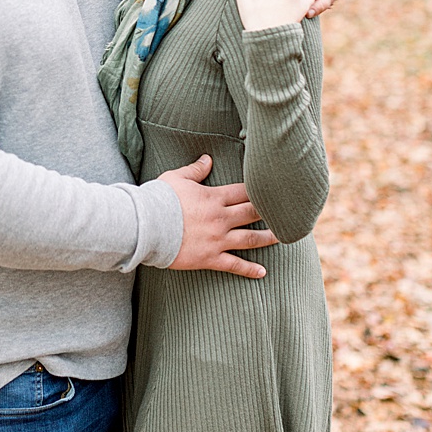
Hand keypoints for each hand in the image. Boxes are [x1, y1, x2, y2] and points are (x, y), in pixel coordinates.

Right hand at [160, 154, 277, 277]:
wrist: (145, 226)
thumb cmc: (158, 199)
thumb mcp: (175, 178)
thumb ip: (194, 170)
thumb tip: (208, 159)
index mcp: (214, 198)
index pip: (244, 191)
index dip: (259, 190)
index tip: (273, 189)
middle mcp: (221, 218)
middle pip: (252, 213)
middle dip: (270, 211)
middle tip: (285, 212)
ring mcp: (218, 239)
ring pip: (250, 239)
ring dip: (268, 238)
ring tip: (282, 237)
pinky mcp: (210, 258)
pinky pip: (234, 264)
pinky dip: (249, 269)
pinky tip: (262, 272)